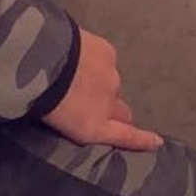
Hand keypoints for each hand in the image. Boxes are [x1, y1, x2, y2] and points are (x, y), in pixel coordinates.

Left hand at [42, 29, 161, 151]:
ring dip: (99, 82)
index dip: (142, 140)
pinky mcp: (108, 53)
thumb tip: (80, 114)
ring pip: (111, 83)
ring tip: (75, 73)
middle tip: (94, 104)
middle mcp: (109, 105)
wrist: (42, 59)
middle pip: (123, 112)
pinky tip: (78, 54)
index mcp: (93, 127)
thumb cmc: (38, 98)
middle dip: (114, 110)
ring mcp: (111, 77)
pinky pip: (104, 59)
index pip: (126, 137)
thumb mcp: (54, 121)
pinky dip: (95, 59)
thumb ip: (74, 119)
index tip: (157, 142)